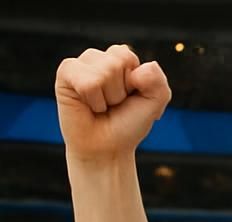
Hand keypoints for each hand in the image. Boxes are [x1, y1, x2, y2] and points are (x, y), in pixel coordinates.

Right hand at [56, 45, 171, 164]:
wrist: (107, 148)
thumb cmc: (128, 124)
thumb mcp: (154, 104)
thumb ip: (158, 82)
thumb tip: (145, 66)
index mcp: (120, 58)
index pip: (130, 57)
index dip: (136, 83)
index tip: (130, 97)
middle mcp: (99, 57)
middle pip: (118, 62)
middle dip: (121, 91)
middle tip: (114, 104)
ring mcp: (80, 64)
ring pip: (104, 72)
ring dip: (108, 97)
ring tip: (102, 106)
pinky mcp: (65, 74)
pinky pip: (87, 83)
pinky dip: (94, 101)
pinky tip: (89, 106)